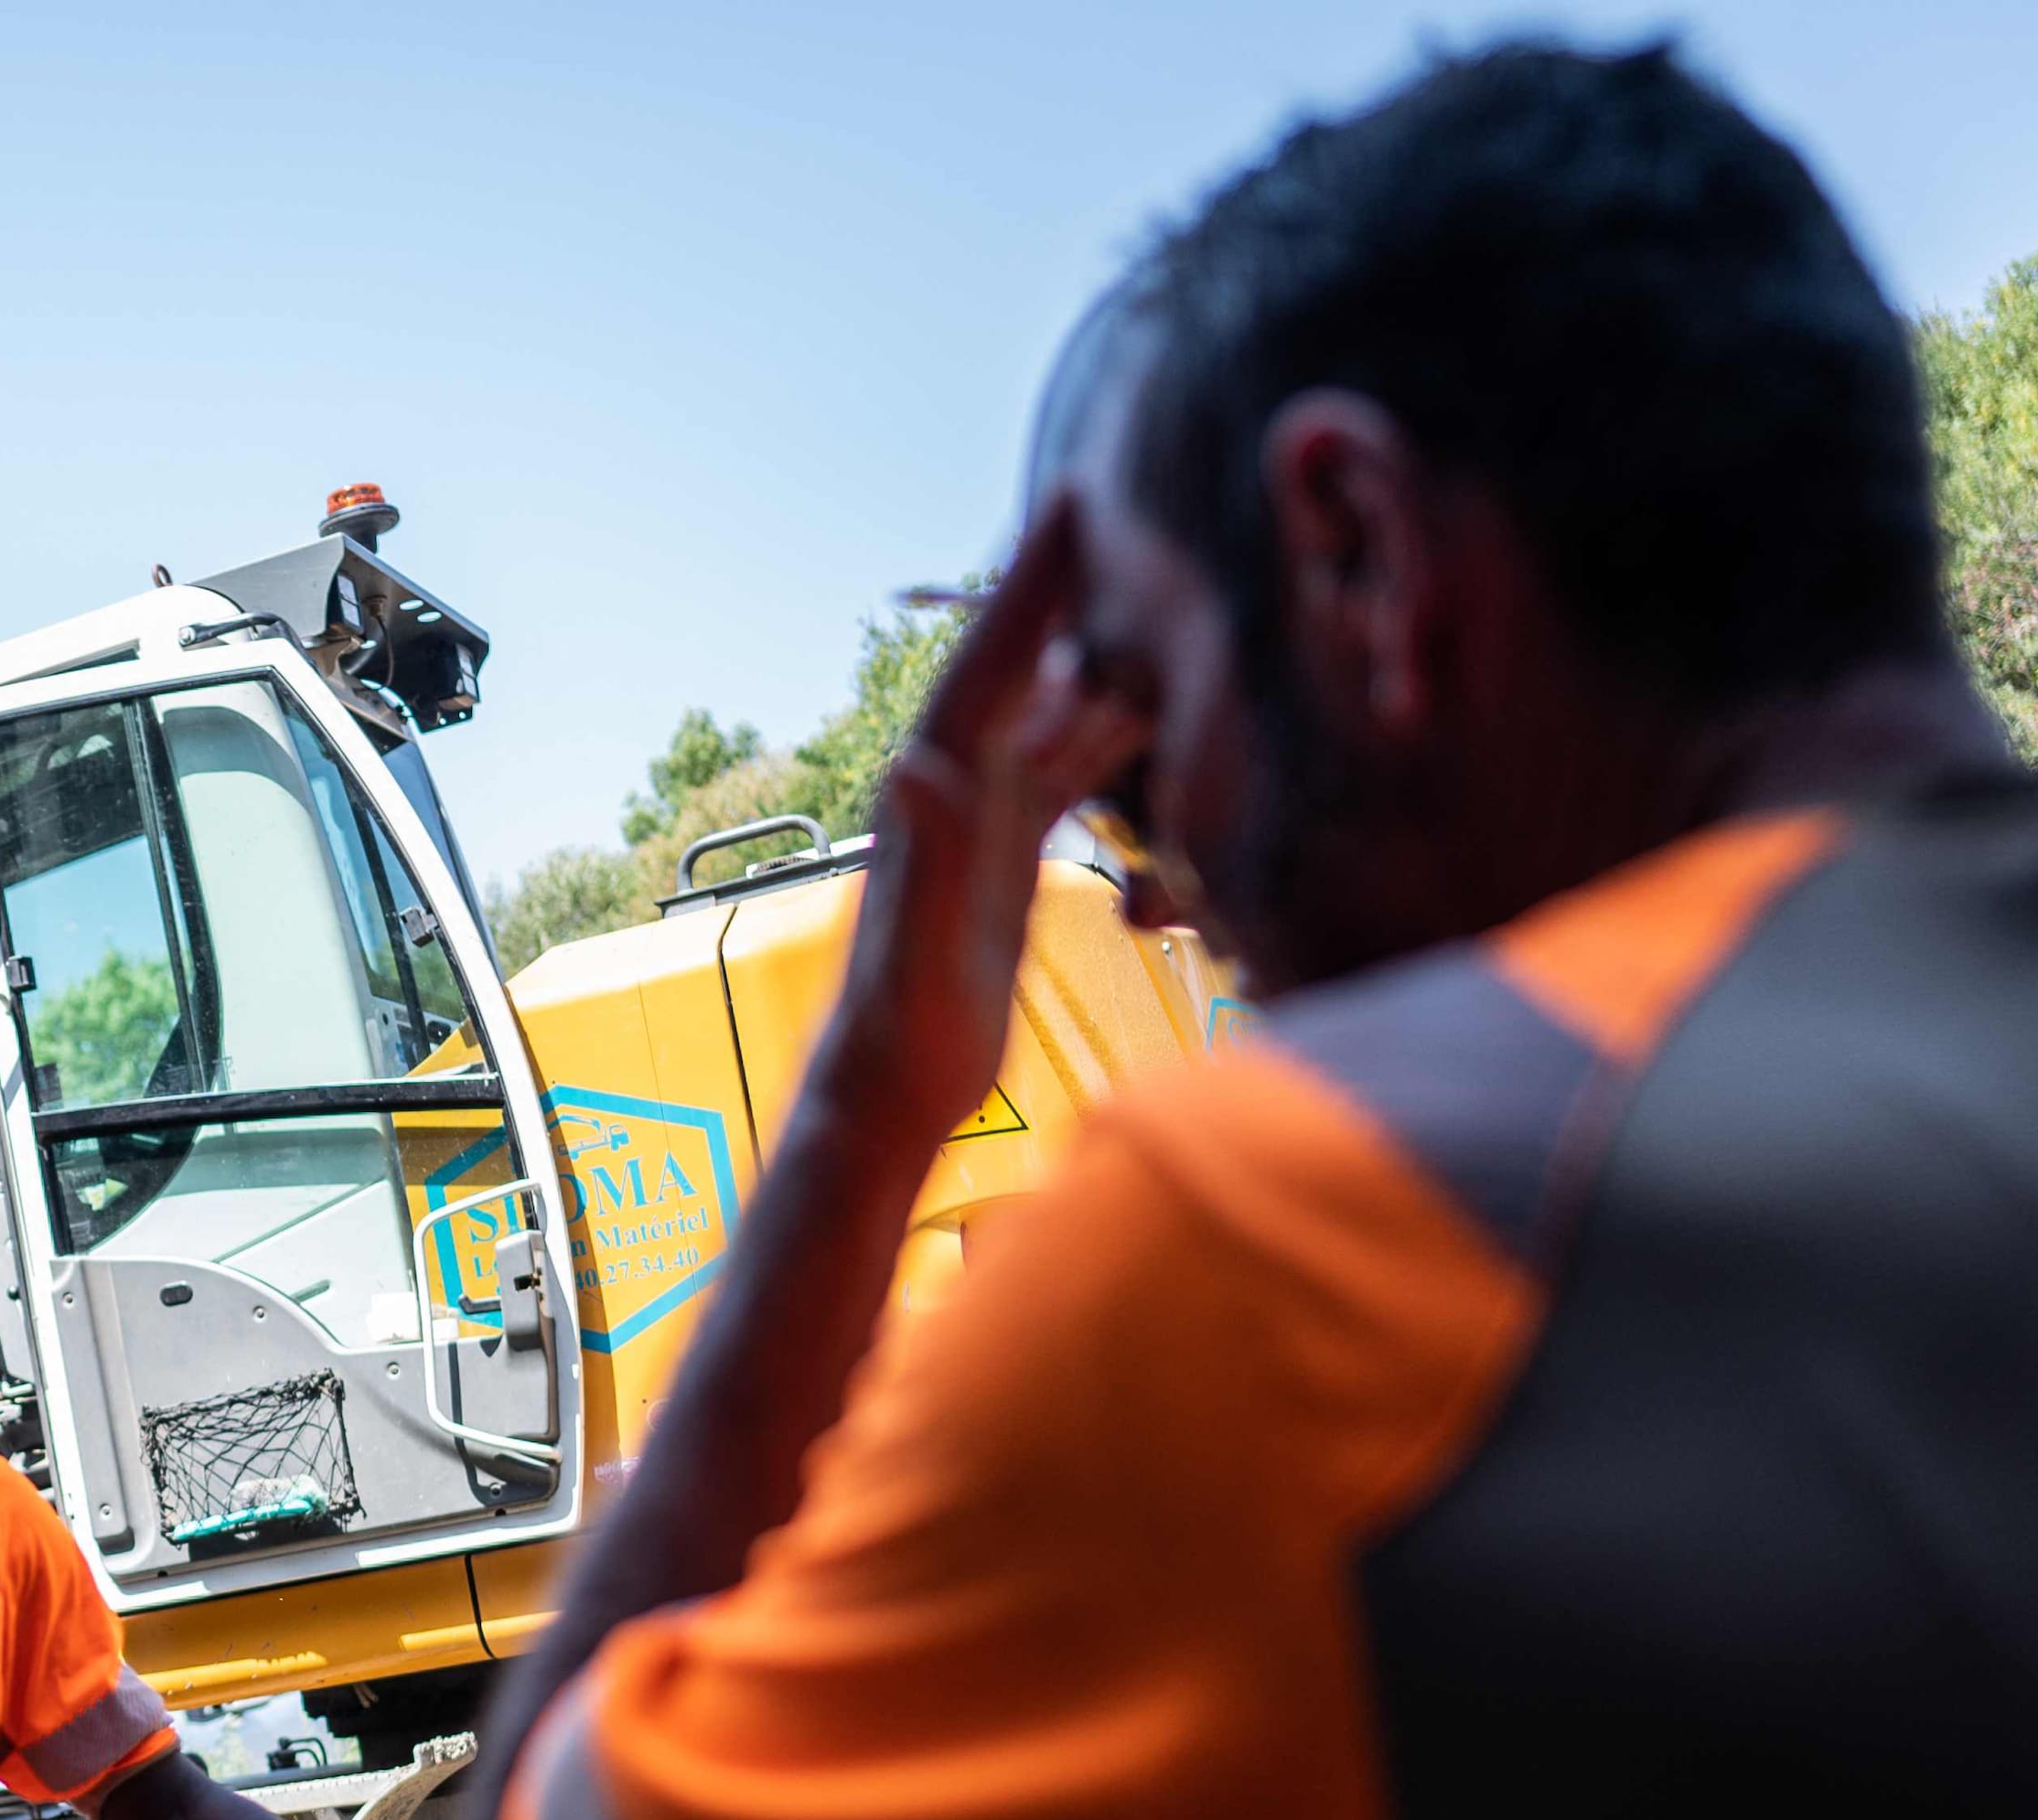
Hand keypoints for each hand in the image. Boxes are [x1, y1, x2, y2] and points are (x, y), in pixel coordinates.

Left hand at [814, 497, 1152, 1149]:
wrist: (888, 1097)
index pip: (986, 668)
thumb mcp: (917, 956)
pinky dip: (1101, 729)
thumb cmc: (900, 1039)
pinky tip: (1145, 703)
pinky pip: (1059, 772)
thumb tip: (916, 764)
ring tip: (1149, 582)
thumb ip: (920, 862)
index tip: (1070, 505)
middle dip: (1061, 589)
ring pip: (1043, 711)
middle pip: (1016, 667)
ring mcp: (977, 822)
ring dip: (1089, 648)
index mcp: (933, 795)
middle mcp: (950, 791)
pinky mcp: (1002, 859)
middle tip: (1116, 505)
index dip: (1027, 587)